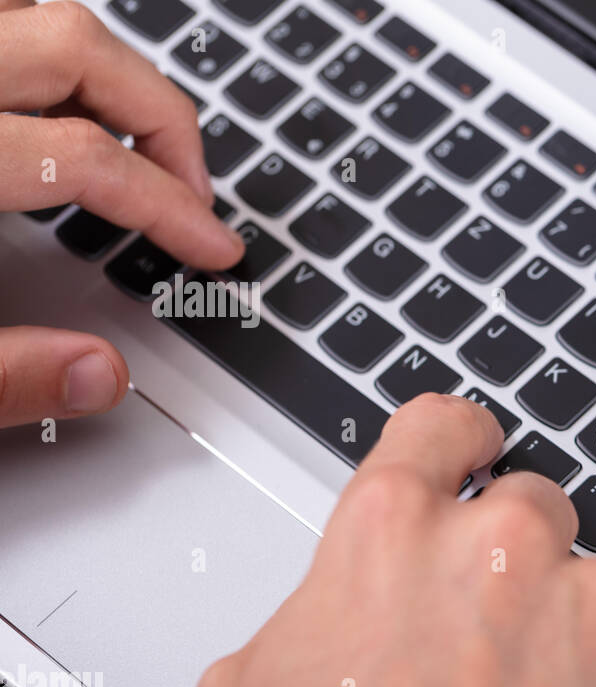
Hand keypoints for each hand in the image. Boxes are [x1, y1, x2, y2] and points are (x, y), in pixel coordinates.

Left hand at [0, 0, 242, 427]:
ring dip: (100, 64)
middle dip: (162, 118)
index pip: (89, 160)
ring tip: (131, 129)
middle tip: (193, 189)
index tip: (213, 248)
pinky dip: (38, 41)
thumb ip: (0, 375)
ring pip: (34, 8)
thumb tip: (98, 377)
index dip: (170, 208)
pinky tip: (51, 99)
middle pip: (77, 49)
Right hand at [190, 395, 595, 686]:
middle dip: (509, 564)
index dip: (455, 439)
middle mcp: (505, 550)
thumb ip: (320, 597)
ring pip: (592, 590)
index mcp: (395, 534)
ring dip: (565, 638)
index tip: (473, 446)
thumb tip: (355, 586)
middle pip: (528, 509)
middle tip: (484, 650)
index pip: (441, 426)